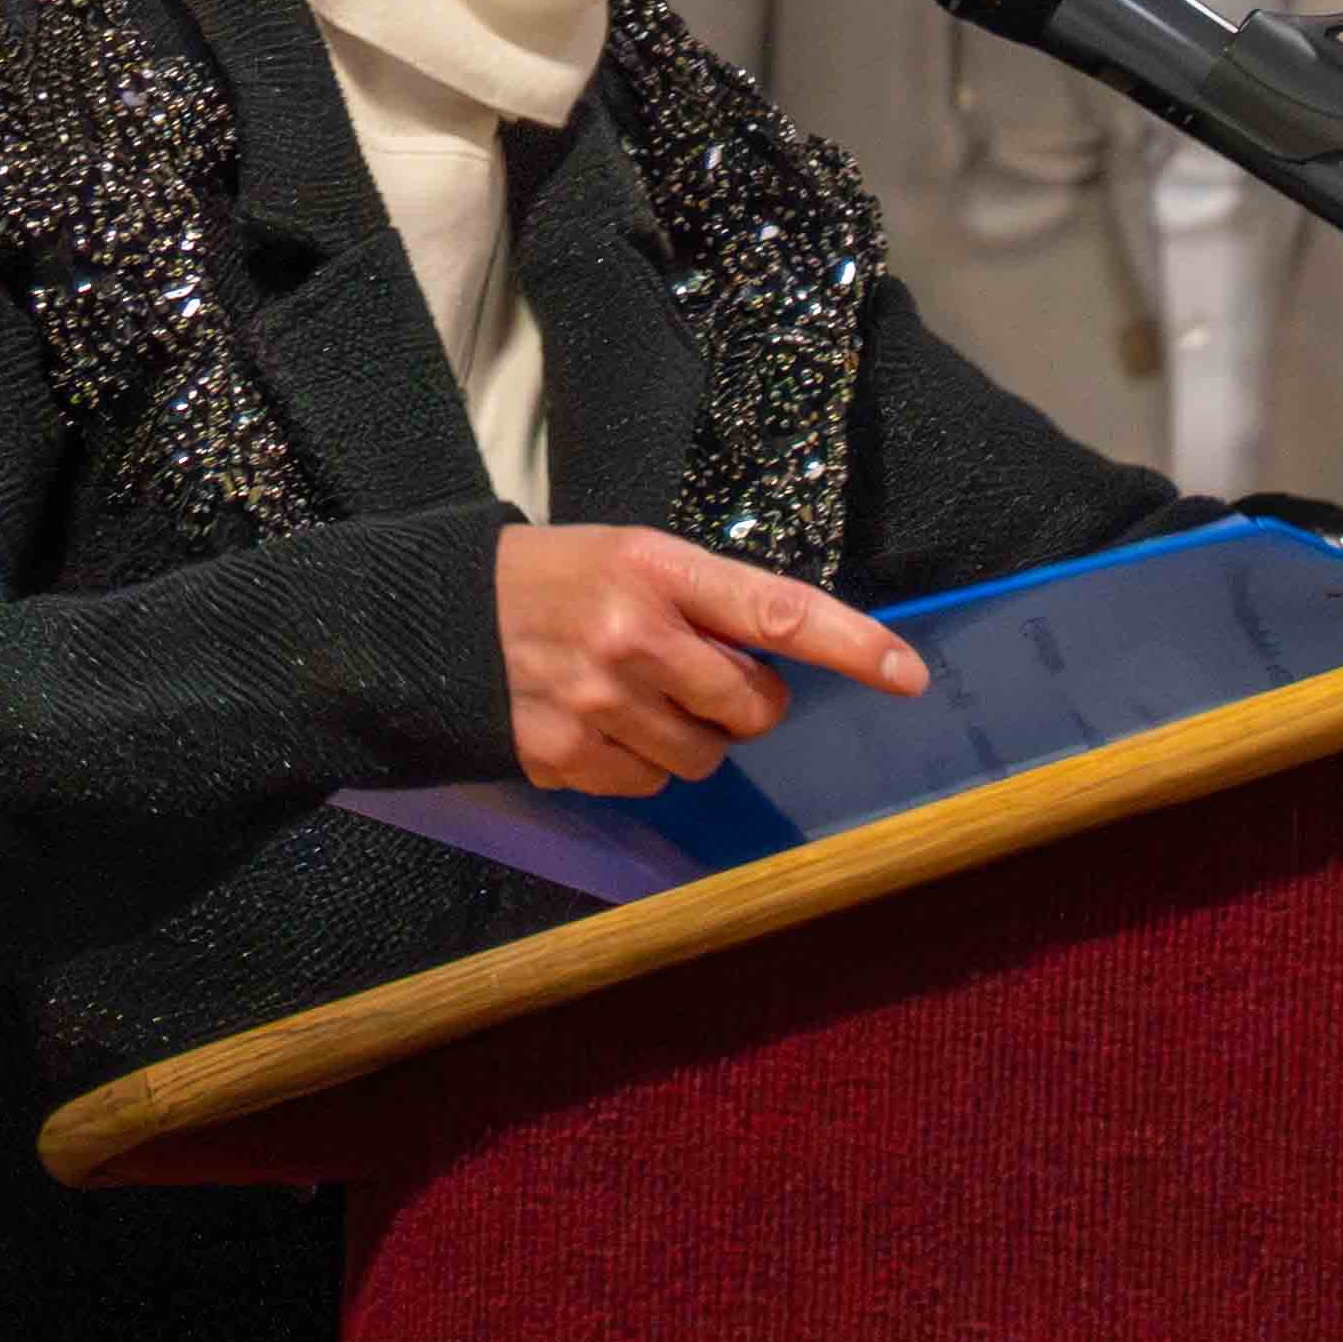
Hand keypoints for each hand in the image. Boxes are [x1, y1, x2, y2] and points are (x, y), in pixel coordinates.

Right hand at [493, 525, 931, 797]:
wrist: (435, 618)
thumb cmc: (554, 579)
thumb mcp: (633, 557)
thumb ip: (708, 603)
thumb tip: (783, 664)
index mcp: (658, 570)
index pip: (779, 610)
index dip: (852, 645)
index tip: (907, 673)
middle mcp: (632, 636)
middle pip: (750, 708)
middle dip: (745, 704)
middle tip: (705, 678)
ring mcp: (597, 703)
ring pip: (703, 759)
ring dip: (690, 739)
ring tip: (638, 699)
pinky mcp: (564, 756)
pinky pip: (648, 784)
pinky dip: (638, 763)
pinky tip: (599, 725)